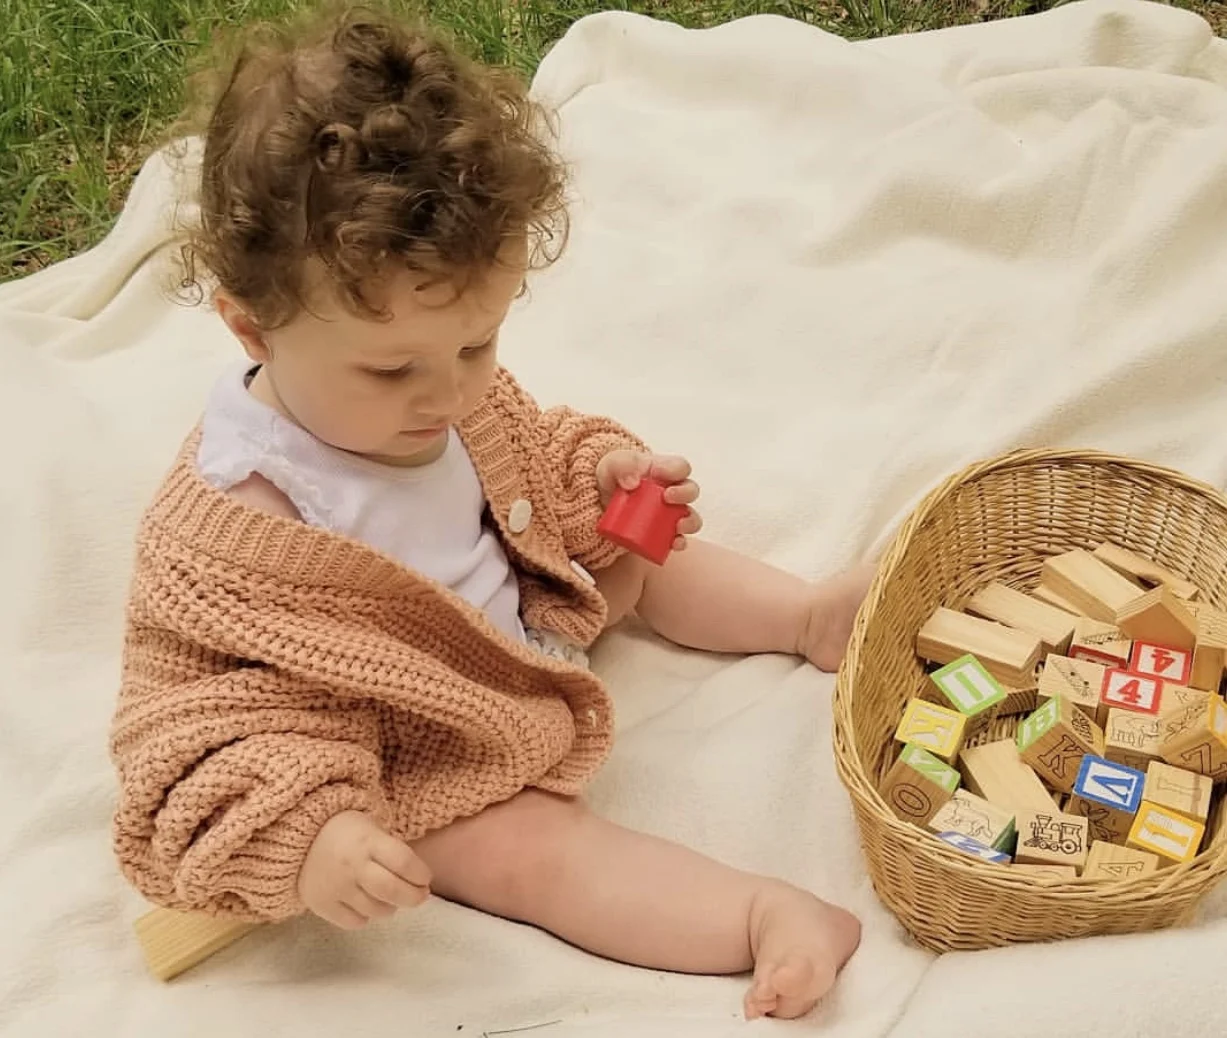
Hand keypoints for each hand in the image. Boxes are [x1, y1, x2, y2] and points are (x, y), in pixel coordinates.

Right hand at [297, 810, 431, 929]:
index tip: (425, 878)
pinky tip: (366, 902)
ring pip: (377, 910)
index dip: (421, 875)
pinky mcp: (322, 905)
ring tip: (389, 896)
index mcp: (367, 841)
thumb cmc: (347, 832)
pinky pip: (356, 921)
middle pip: (392, 891)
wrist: (299, 839)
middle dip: (414, 897)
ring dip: (391, 906)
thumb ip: (393, 850)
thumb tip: (420, 880)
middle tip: (420, 895)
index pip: (404, 863)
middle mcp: (352, 866)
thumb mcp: (372, 828)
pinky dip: (366, 915)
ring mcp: (336, 888)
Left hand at [595, 450, 702, 549]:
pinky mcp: (663, 534)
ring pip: (690, 517)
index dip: (676, 469)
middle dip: (684, 493)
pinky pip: (679, 540)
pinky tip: (675, 543)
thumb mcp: (611, 465)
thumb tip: (633, 483)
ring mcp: (670, 514)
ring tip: (677, 525)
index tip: (657, 474)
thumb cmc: (611, 479)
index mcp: (664, 471)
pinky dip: (680, 542)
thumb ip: (621, 465)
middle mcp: (672, 491)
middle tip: (667, 497)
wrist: (598, 504)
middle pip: (690, 491)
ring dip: (689, 521)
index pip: (680, 467)